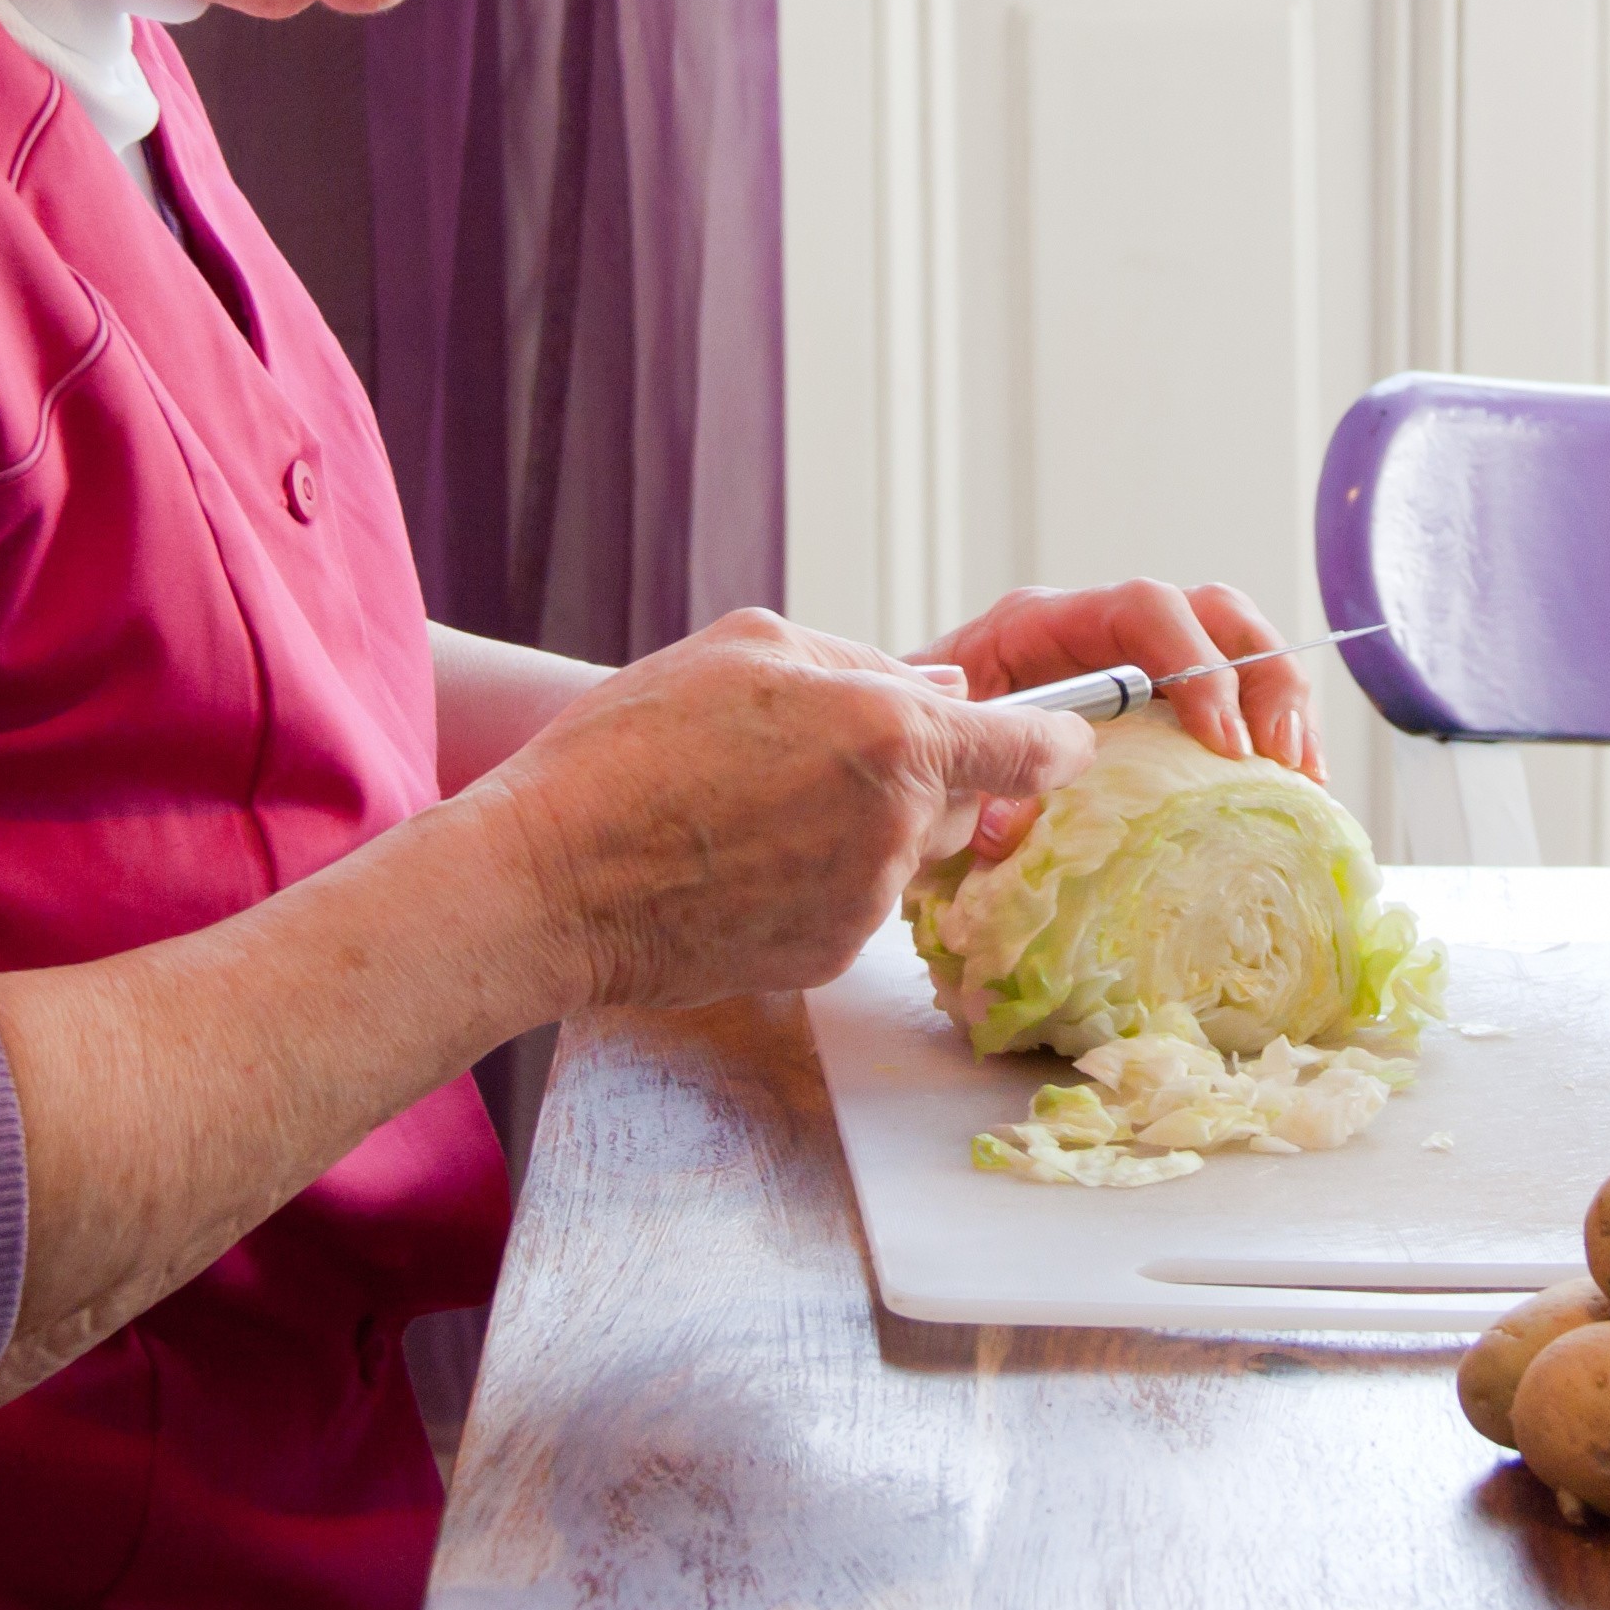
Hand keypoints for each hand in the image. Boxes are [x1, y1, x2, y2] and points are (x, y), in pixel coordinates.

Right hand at [474, 609, 1091, 1010]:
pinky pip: (853, 905)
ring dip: (862, 830)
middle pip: (964, 804)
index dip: (1056, 742)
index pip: (1035, 748)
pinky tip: (740, 859)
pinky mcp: (827, 961)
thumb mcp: (749, 648)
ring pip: (903, 857)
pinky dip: (818, 881)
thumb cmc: (633, 748)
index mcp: (894, 737)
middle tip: (826, 758)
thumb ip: (864, 663)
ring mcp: (864, 906)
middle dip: (922, 779)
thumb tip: (947, 692)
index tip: (1059, 740)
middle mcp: (896, 830)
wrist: (550, 882)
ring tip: (759, 808)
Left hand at [919, 581, 1322, 862]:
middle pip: (1209, 611)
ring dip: (1281, 701)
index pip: (1141, 611)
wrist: (885, 756)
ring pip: (1234, 644)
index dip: (1195, 665)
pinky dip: (1267, 732)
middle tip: (1282, 756)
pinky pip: (1228, 696)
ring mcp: (1128, 665)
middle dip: (1261, 674)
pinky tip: (1288, 786)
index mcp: (1038, 628)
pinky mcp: (1150, 707)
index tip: (1223, 744)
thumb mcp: (927, 763)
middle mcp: (1093, 634)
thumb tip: (1016, 824)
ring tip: (1302, 775)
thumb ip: (966, 786)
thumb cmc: (903, 750)